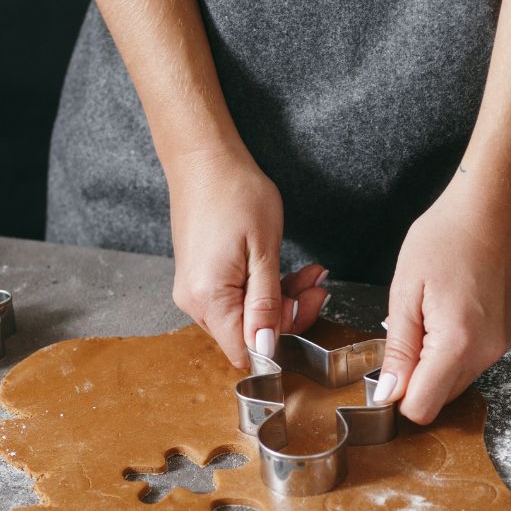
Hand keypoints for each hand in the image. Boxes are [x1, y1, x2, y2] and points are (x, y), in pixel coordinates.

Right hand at [168, 146, 328, 367]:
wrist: (203, 160)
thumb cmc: (235, 194)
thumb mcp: (263, 250)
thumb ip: (266, 305)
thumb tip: (265, 348)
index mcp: (208, 298)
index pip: (244, 350)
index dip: (280, 341)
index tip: (308, 307)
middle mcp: (194, 302)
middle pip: (246, 334)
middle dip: (287, 314)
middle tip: (317, 284)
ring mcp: (194, 291)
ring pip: (244, 317)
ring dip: (279, 300)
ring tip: (309, 273)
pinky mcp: (199, 280)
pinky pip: (234, 299)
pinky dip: (261, 290)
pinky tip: (284, 271)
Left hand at [372, 174, 510, 422]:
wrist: (494, 206)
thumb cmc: (446, 236)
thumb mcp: (406, 291)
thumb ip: (398, 349)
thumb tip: (388, 394)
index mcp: (457, 344)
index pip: (421, 407)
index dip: (395, 397)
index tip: (382, 370)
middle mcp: (484, 353)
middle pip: (438, 400)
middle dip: (413, 381)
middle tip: (401, 334)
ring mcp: (497, 347)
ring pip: (453, 384)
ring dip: (430, 366)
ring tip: (423, 319)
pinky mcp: (501, 337)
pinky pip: (467, 363)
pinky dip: (446, 353)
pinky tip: (440, 315)